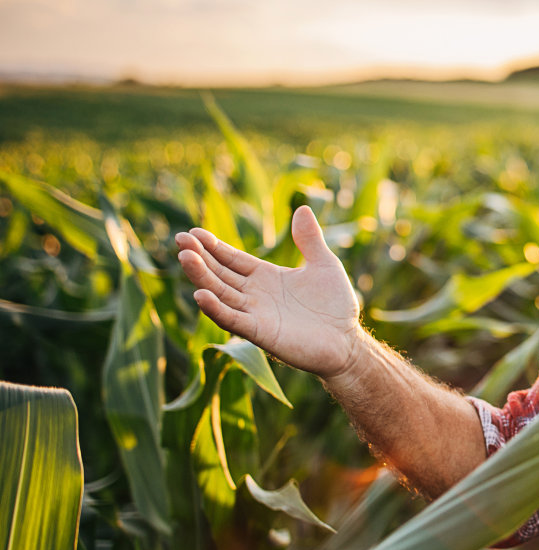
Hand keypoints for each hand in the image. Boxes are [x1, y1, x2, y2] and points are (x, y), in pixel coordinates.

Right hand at [176, 205, 362, 377]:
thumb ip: (309, 239)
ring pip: (220, 293)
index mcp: (265, 276)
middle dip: (199, 257)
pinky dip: (216, 309)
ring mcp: (255, 314)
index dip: (213, 246)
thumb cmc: (336, 305)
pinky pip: (233, 320)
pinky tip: (201, 294)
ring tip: (185, 258)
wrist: (347, 342)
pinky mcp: (260, 333)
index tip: (193, 232)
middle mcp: (254, 294)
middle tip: (180, 240)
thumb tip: (303, 208)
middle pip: (220, 273)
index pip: (232, 259)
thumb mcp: (324, 264)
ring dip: (201, 277)